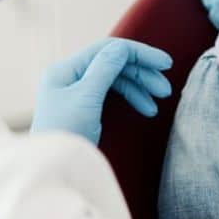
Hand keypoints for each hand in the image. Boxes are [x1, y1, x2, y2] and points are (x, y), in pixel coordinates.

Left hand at [31, 38, 173, 144]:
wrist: (53, 171)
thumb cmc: (66, 134)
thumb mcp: (87, 98)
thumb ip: (105, 68)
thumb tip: (122, 48)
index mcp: (66, 69)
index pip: (108, 49)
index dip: (139, 54)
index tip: (166, 65)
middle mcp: (70, 76)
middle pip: (114, 64)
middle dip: (142, 75)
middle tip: (165, 91)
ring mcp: (76, 92)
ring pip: (115, 80)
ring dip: (139, 88)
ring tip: (156, 106)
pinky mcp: (83, 108)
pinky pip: (111, 94)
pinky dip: (130, 98)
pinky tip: (145, 109)